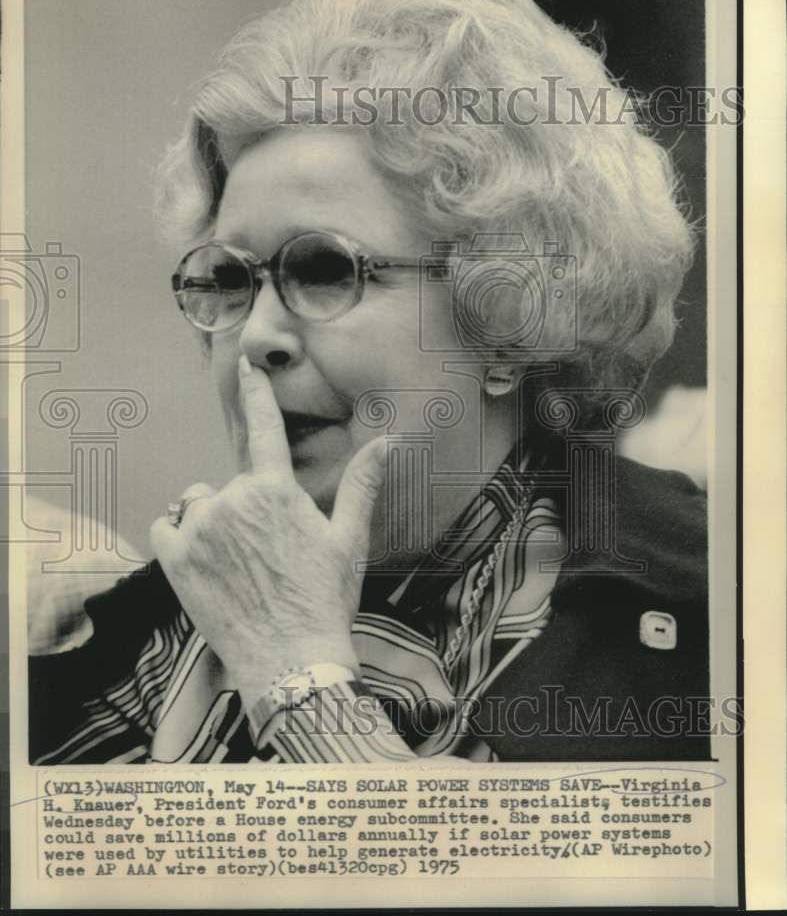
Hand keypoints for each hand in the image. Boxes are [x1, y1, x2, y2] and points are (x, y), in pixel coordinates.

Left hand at [150, 356, 385, 711]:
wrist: (291, 660)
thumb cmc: (326, 599)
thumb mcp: (350, 539)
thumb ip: (361, 484)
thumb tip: (387, 441)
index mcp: (276, 490)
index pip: (265, 428)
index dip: (257, 394)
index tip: (246, 368)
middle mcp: (234, 500)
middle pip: (233, 484)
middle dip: (248, 508)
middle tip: (270, 555)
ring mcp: (200, 530)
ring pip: (199, 503)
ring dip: (212, 520)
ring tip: (238, 563)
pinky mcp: (175, 560)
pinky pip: (165, 526)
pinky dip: (178, 536)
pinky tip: (201, 561)